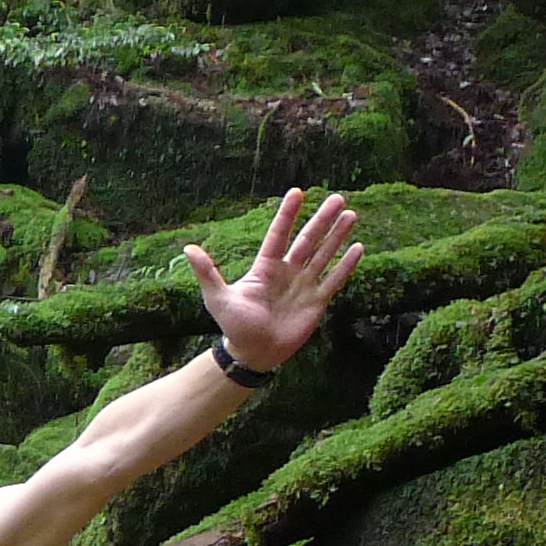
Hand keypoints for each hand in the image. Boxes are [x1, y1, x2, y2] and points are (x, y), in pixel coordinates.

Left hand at [185, 188, 361, 372]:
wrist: (254, 353)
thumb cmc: (234, 326)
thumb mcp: (218, 298)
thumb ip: (207, 273)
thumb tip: (188, 248)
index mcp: (265, 267)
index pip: (279, 234)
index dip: (287, 214)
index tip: (297, 192)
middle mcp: (287, 271)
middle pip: (307, 239)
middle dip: (322, 219)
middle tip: (337, 198)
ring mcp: (304, 285)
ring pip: (324, 254)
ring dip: (337, 235)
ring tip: (350, 214)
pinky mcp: (317, 301)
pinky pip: (334, 279)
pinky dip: (346, 264)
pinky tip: (358, 247)